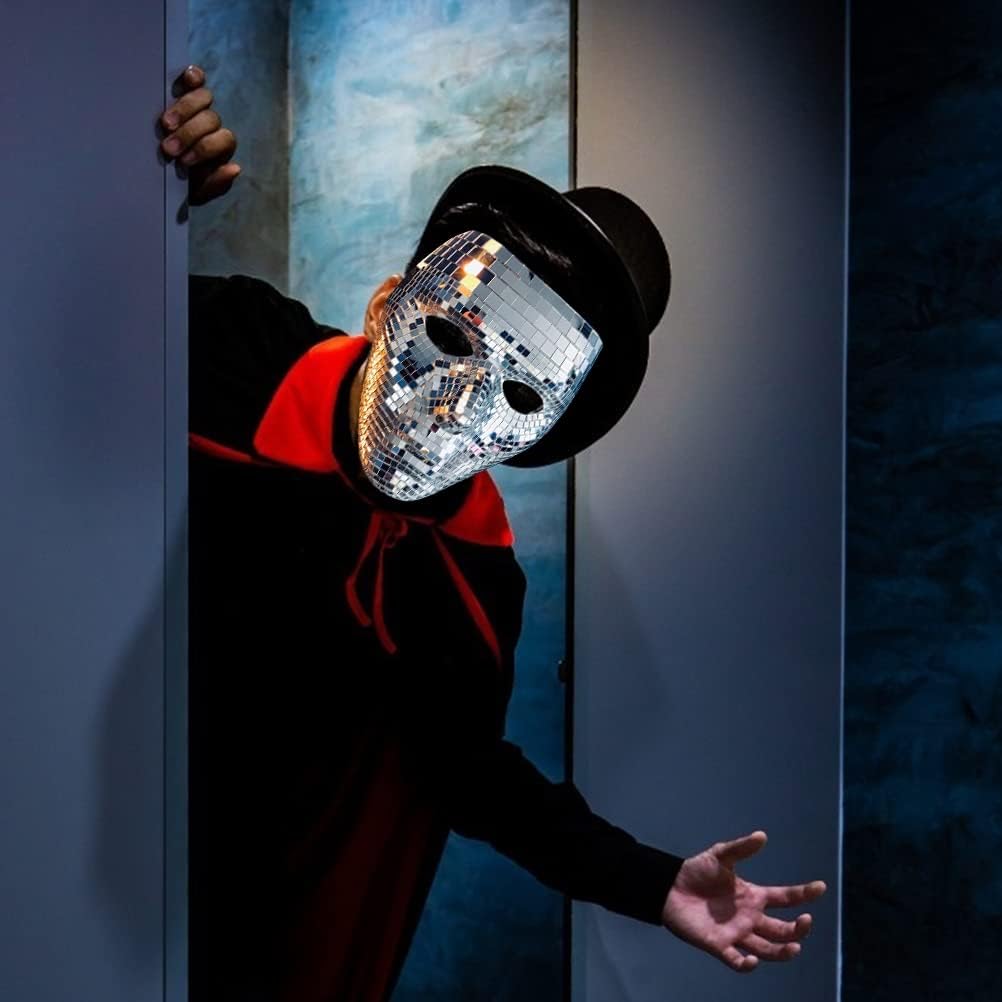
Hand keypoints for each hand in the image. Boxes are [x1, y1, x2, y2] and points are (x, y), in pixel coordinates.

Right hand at [160, 65, 239, 205]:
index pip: (224, 140)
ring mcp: (198, 107)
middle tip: (169, 148)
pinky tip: (187, 78)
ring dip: (185, 109)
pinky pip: (194, 79)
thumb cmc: (180, 184)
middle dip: (190, 134)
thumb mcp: (197, 192)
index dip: (205, 149)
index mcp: (220, 148)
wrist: (156, 176)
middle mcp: (212, 126)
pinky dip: (193, 77)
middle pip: (211, 119)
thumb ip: (216, 184)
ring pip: (204, 98)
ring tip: (165, 124)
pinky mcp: (182, 92)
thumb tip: (235, 168)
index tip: (184, 162)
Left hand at [661, 830, 825, 972]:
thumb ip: (741, 848)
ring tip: (795, 947)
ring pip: (768, 949)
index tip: (820, 887)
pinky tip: (752, 960)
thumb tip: (762, 836)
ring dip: (783, 951)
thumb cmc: (696, 872)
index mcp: (753, 896)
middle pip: (782, 929)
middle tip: (806, 921)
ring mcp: (736, 933)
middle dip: (798, 929)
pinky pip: (737, 961)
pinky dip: (747, 964)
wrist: (668, 887)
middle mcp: (750, 918)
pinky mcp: (718, 945)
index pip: (785, 897)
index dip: (804, 894)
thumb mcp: (720, 856)